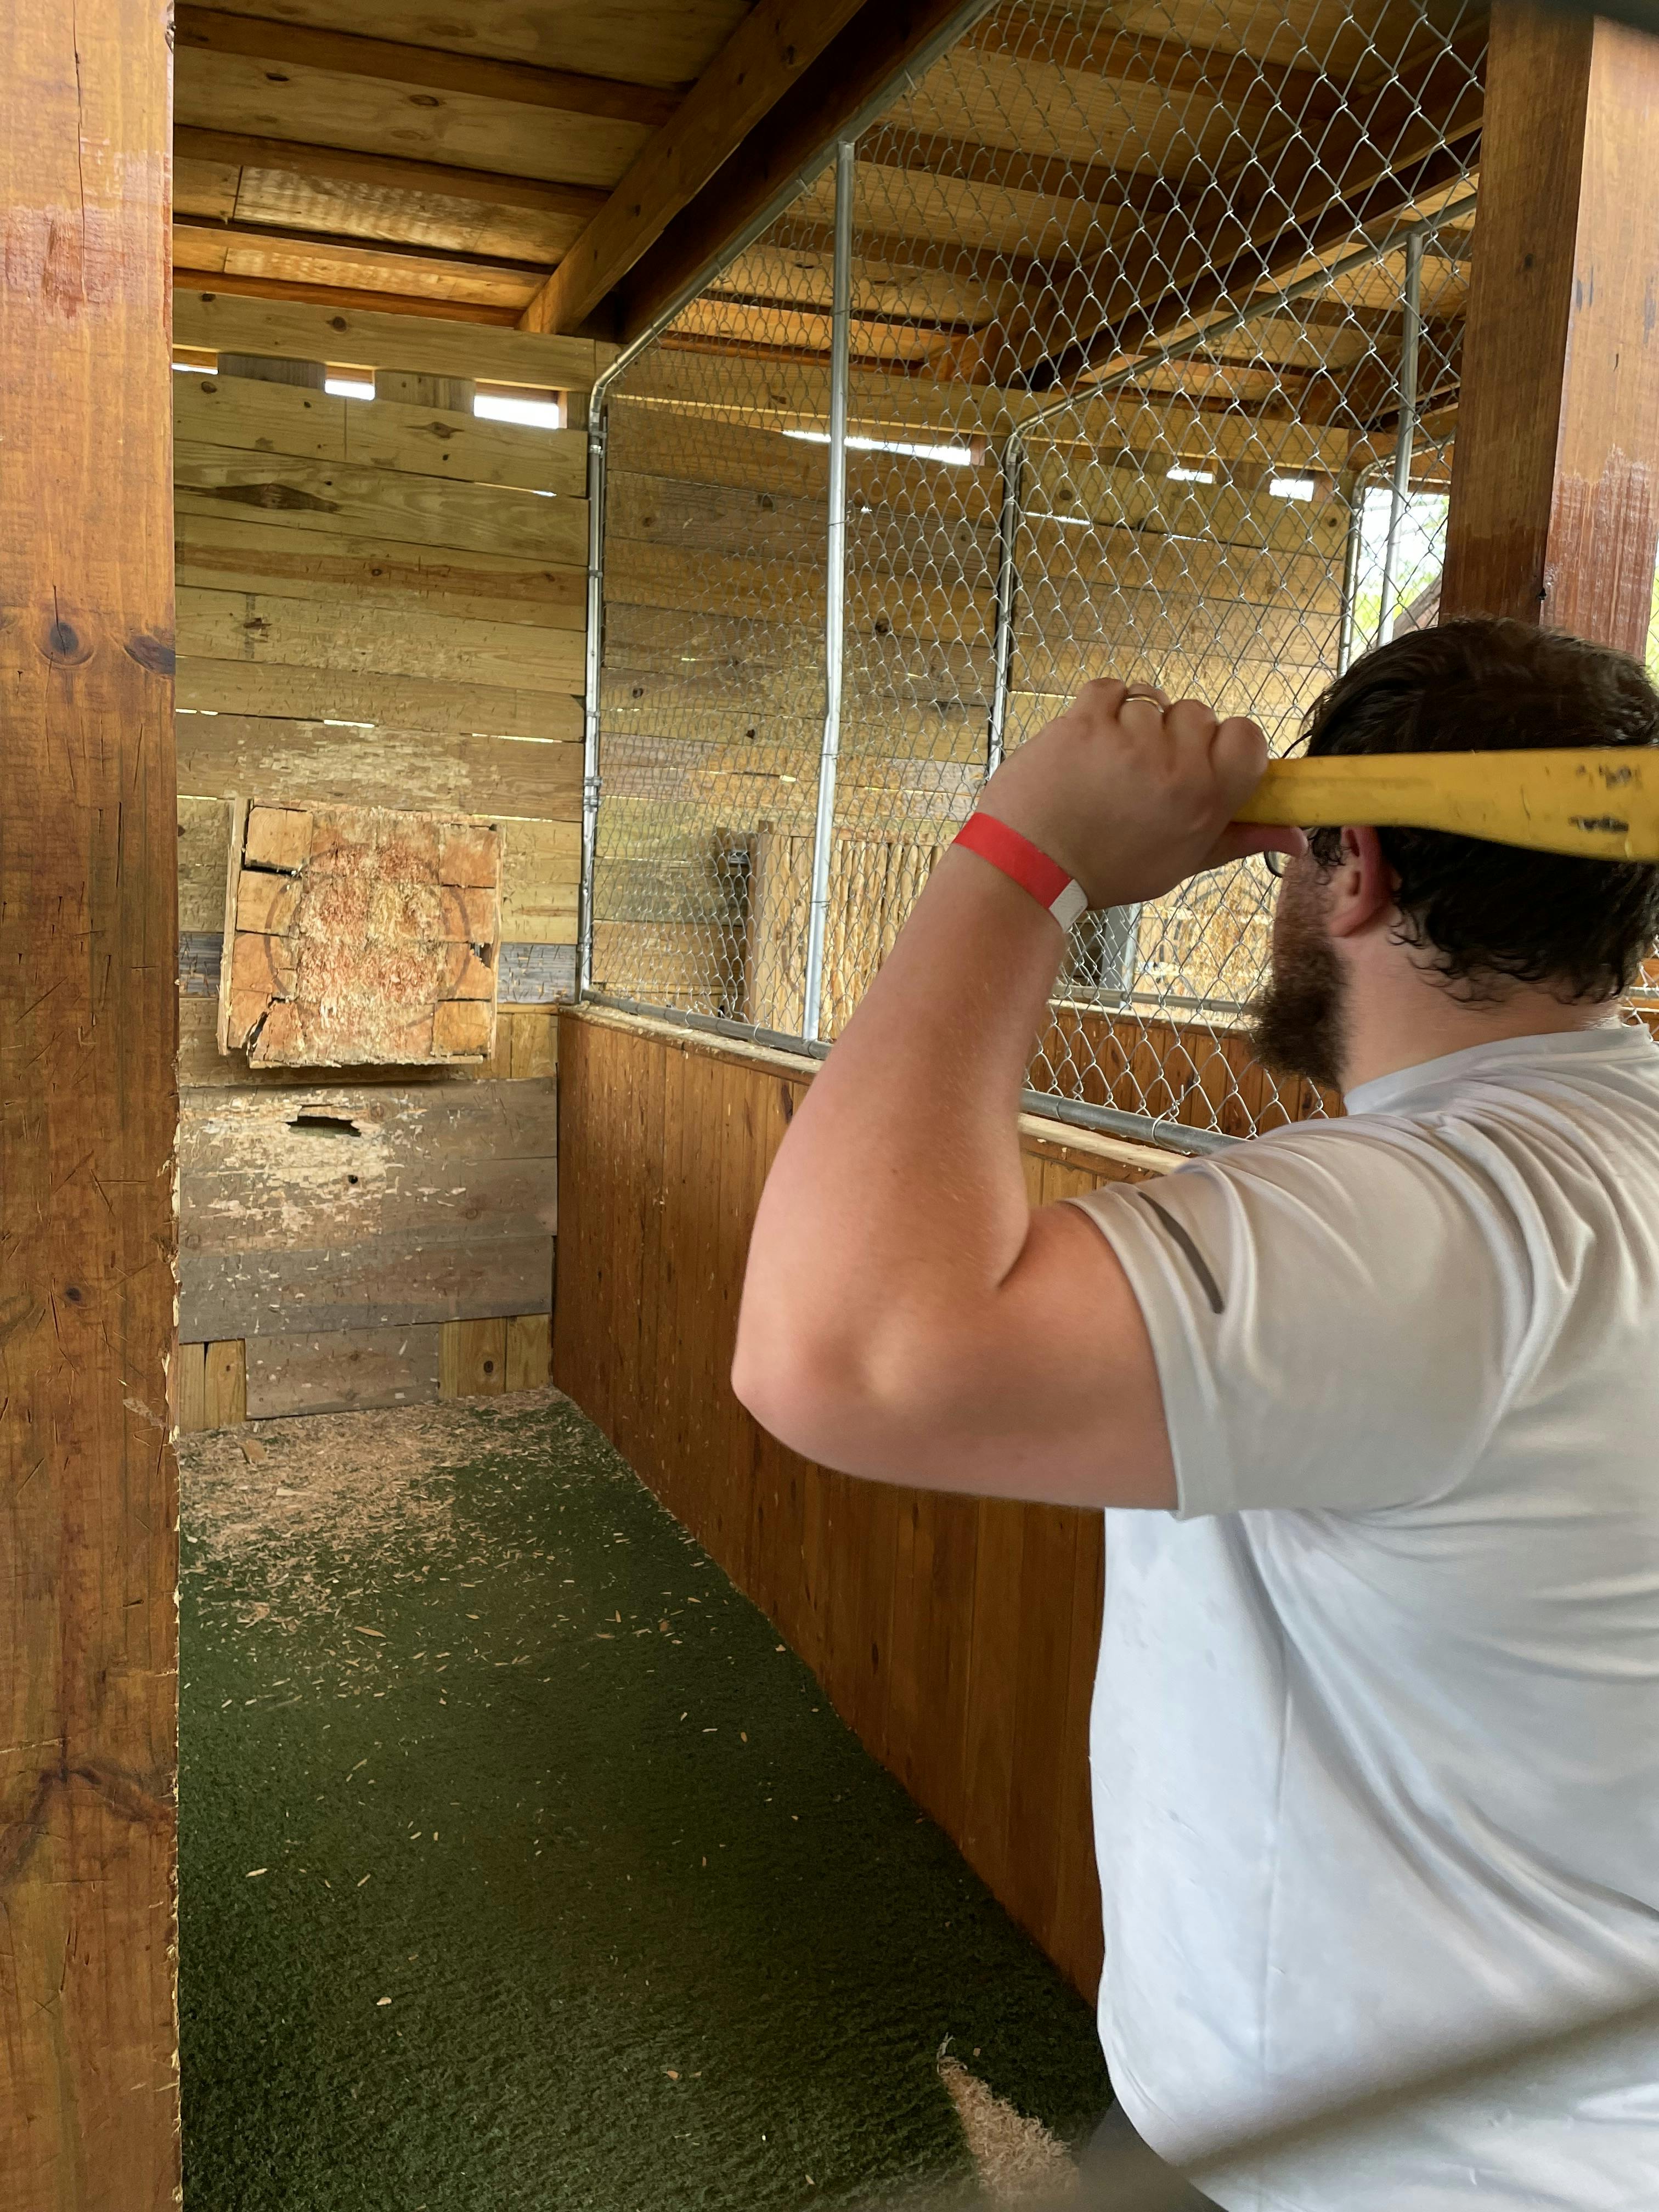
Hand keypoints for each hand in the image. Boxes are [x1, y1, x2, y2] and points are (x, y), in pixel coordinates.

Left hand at [977, 680, 1305, 909]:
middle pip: (1198, 714)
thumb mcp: (1180, 862)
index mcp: (1205, 801)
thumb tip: (1296, 839)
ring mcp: (1129, 741)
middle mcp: (1175, 768)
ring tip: (1104, 768)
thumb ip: (1240, 838)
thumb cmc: (1104, 870)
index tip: (1197, 763)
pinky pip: (1112, 687)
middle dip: (1172, 736)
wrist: (1025, 869)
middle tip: (1138, 776)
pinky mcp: (1085, 721)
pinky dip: (1101, 706)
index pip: (1248, 737)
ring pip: (1153, 701)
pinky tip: (1088, 742)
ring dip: (1131, 723)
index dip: (1225, 744)